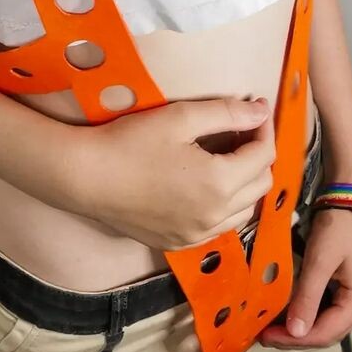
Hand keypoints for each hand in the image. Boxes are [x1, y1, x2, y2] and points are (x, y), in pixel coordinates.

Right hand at [69, 96, 277, 251]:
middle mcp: (215, 217)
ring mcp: (198, 235)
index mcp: (219, 184)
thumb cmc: (132, 141)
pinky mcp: (181, 243)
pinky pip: (221, 227)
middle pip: (260, 185)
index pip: (263, 156)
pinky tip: (208, 185)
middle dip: (259, 154)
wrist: (87, 177)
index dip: (263, 128)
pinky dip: (227, 206)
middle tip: (242, 130)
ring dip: (246, 183)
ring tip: (228, 156)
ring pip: (245, 211)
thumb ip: (227, 113)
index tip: (256, 109)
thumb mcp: (181, 117)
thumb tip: (262, 110)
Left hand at [257, 207, 351, 348]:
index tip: (268, 337)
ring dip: (298, 325)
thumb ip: (307, 296)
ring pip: (323, 321)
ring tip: (271, 326)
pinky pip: (322, 306)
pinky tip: (286, 309)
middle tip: (265, 335)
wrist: (350, 194)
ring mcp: (351, 294)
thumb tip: (295, 331)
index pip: (325, 333)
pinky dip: (304, 310)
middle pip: (325, 331)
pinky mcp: (343, 283)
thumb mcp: (320, 259)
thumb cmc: (339, 224)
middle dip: (295, 336)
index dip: (295, 339)